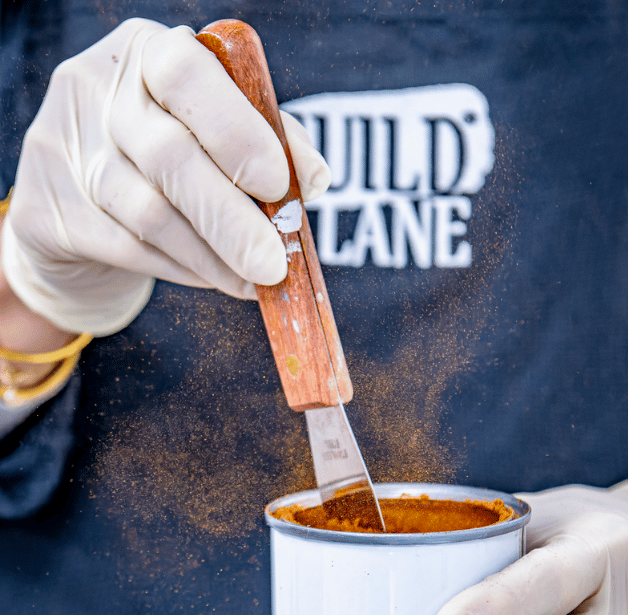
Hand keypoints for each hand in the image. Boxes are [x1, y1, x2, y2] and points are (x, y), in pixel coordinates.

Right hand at [1, 18, 329, 335]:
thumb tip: (314, 180)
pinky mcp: (46, 210)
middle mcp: (97, 89)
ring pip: (150, 213)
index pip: (188, 74)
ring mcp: (63, 148)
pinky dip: (183, 268)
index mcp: (147, 52)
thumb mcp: (216, 132)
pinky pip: (128, 248)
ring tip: (254, 281)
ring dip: (214, 256)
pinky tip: (214, 276)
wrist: (79, 203)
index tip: (280, 186)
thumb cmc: (166, 160)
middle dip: (233, 219)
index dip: (238, 131)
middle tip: (275, 265)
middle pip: (170, 155)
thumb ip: (268, 142)